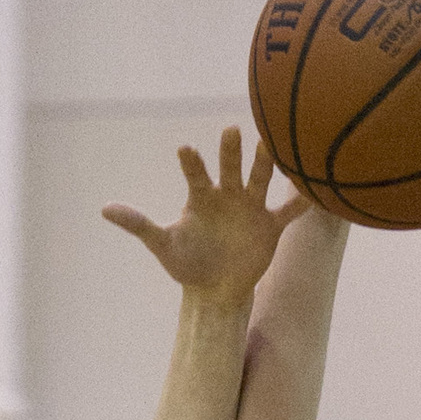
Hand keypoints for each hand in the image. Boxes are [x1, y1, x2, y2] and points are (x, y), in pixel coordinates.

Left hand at [103, 127, 310, 301]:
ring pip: (261, 180)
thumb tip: (104, 209)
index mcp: (201, 196)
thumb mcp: (162, 245)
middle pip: (230, 168)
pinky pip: (289, 211)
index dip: (191, 163)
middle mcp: (228, 194)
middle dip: (231, 151)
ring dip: (266, 164)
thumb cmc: (187, 262)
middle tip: (231, 131)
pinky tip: (315, 189)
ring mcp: (251, 207)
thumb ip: (139, 225)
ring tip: (272, 144)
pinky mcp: (270, 225)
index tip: (185, 149)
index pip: (195, 174)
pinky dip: (301, 201)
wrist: (214, 289)